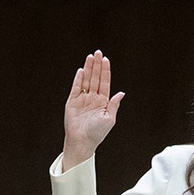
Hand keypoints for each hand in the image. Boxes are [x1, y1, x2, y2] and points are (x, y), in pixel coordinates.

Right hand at [62, 50, 124, 170]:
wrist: (82, 142)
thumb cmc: (97, 133)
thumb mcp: (109, 118)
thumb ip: (114, 104)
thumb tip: (121, 92)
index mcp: (103, 101)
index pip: (105, 83)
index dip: (105, 71)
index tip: (106, 60)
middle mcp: (93, 98)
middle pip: (95, 78)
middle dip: (97, 65)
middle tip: (98, 53)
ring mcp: (82, 99)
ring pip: (86, 80)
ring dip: (88, 68)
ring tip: (90, 57)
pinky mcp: (72, 102)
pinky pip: (76, 88)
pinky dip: (78, 79)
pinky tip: (81, 70)